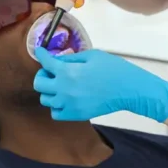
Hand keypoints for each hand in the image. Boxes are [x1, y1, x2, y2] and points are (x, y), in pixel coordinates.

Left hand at [33, 47, 167, 122]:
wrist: (128, 89)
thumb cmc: (114, 69)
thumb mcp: (92, 55)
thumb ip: (70, 58)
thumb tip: (56, 60)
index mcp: (68, 72)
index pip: (45, 62)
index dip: (41, 55)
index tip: (40, 52)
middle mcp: (64, 89)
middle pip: (38, 84)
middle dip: (42, 74)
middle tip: (51, 71)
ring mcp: (69, 104)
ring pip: (45, 99)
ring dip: (49, 91)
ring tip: (59, 85)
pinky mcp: (76, 115)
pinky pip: (55, 113)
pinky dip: (56, 106)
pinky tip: (65, 99)